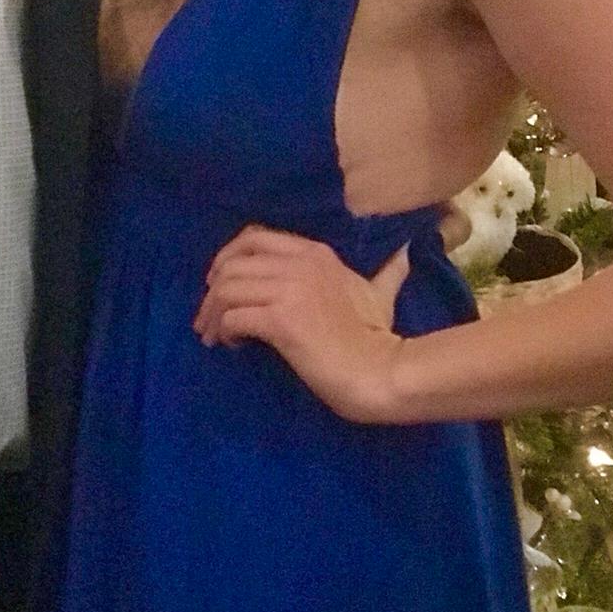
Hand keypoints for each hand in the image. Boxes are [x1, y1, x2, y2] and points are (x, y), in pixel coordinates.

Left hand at [193, 225, 410, 422]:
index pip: (254, 239)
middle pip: (232, 263)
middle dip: (212, 290)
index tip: (218, 282)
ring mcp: (289, 290)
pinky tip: (230, 345)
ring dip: (212, 313)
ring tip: (212, 336)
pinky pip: (233, 316)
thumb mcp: (379, 294)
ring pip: (227, 289)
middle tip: (207, 317)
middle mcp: (300, 263)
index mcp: (315, 252)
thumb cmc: (377, 338)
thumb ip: (386, 272)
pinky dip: (224, 330)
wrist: (381, 372)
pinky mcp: (281, 320)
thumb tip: (405, 254)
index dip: (227, 257)